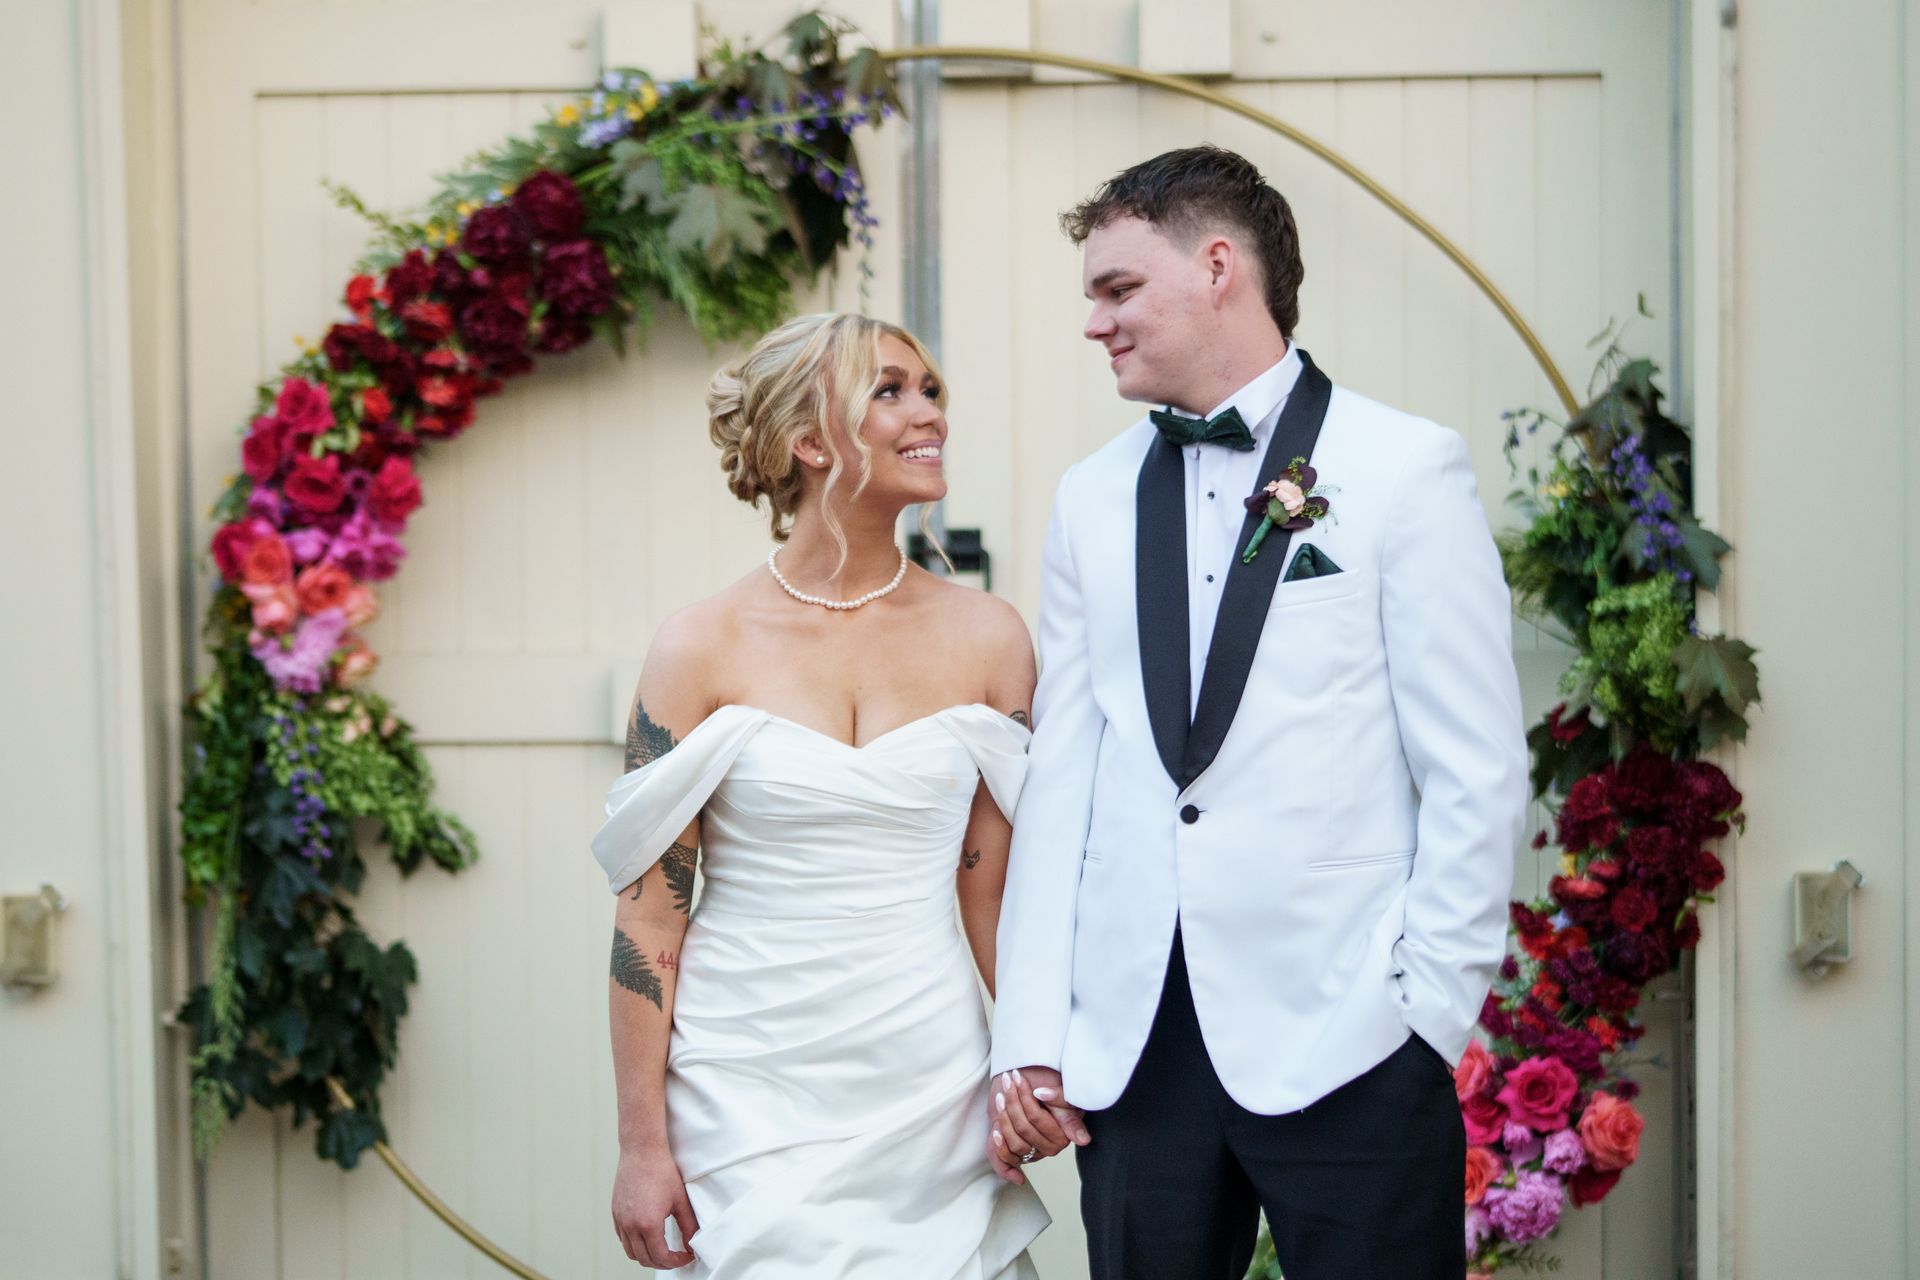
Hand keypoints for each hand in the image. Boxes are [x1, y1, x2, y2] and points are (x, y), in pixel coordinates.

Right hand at [611, 1146, 698, 1269]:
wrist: (642, 1151)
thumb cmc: (662, 1171)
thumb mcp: (681, 1201)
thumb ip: (689, 1227)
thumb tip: (692, 1245)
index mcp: (648, 1224)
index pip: (661, 1257)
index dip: (675, 1262)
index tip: (685, 1257)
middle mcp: (630, 1225)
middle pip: (644, 1259)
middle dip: (662, 1263)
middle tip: (676, 1257)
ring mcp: (620, 1220)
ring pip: (631, 1252)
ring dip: (646, 1256)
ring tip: (662, 1250)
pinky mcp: (615, 1213)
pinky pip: (623, 1238)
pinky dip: (634, 1244)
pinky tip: (647, 1237)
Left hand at [986, 1066, 1089, 1184]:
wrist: (1037, 1093)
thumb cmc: (1051, 1091)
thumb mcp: (1062, 1092)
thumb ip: (1066, 1106)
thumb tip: (1081, 1138)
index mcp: (1063, 1136)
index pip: (1036, 1117)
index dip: (1025, 1097)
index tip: (1018, 1078)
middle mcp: (1050, 1148)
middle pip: (1023, 1129)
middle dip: (1012, 1102)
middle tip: (1007, 1082)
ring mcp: (1035, 1154)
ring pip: (1014, 1142)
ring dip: (1003, 1119)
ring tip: (1000, 1097)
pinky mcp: (1021, 1156)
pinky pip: (1008, 1160)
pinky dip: (1000, 1148)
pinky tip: (995, 1131)